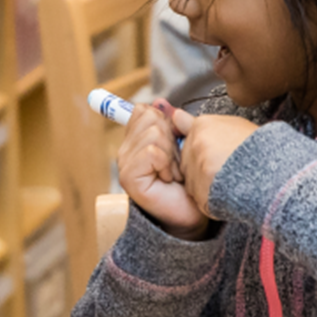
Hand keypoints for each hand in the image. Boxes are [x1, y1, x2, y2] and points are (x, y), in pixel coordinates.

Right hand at [117, 100, 207, 238]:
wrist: (191, 214)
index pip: (142, 111)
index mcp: (135, 141)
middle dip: (171, 138)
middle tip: (174, 162)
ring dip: (172, 154)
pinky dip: (167, 165)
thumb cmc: (189, 182)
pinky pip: (152, 152)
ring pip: (153, 134)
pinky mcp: (129, 178)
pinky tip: (168, 179)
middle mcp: (126, 151)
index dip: (163, 122)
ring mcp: (125, 164)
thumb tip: (160, 102)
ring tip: (173, 172)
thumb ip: (170, 124)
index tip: (172, 144)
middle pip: (149, 118)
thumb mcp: (181, 145)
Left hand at [172, 110, 258, 215]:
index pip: (188, 141)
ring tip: (231, 180)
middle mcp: (196, 144)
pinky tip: (229, 193)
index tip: (218, 154)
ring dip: (206, 186)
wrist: (278, 173)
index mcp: (202, 126)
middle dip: (202, 169)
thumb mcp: (234, 126)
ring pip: (192, 183)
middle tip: (229, 168)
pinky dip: (212, 201)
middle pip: (187, 163)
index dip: (204, 151)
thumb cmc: (261, 149)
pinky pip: (200, 199)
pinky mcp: (201, 191)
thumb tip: (175, 115)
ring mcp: (197, 168)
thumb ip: (202, 124)